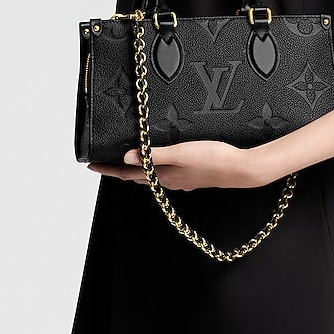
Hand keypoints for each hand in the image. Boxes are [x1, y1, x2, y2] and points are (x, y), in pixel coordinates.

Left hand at [87, 140, 276, 190]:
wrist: (242, 169)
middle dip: (119, 170)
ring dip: (136, 170)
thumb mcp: (180, 153)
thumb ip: (153, 155)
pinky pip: (166, 175)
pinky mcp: (192, 176)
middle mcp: (169, 181)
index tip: (91, 166)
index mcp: (163, 176)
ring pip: (151, 177)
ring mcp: (181, 180)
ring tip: (126, 161)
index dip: (108, 170)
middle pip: (137, 177)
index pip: (128, 174)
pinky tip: (160, 162)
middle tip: (104, 163)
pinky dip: (155, 168)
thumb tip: (126, 158)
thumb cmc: (214, 159)